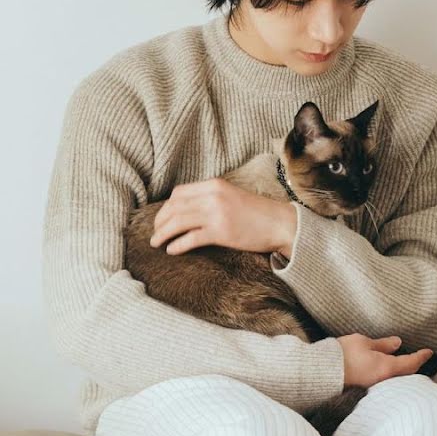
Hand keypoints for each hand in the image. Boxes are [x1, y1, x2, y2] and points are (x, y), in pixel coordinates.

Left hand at [150, 178, 297, 255]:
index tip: (163, 218)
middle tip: (155, 233)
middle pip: (174, 207)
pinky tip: (173, 250)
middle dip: (160, 221)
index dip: (166, 207)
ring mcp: (217, 213)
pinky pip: (190, 238)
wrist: (281, 223)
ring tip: (156, 243)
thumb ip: (212, 198)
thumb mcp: (233, 196)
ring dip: (162, 234)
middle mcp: (213, 196)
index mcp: (215, 185)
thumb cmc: (259, 213)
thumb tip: (188, 211)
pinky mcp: (221, 232)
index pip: (179, 193)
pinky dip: (177, 245)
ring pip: (178, 222)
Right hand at [339, 334, 434, 388]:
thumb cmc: (340, 355)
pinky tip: (386, 373)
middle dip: (413, 368)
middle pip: (404, 375)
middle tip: (420, 360)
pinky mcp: (362, 392)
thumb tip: (397, 343)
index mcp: (386, 368)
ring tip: (405, 366)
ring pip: (394, 381)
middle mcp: (382, 381)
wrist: (319, 373)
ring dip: (401, 373)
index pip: (410, 363)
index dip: (421, 357)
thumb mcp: (363, 343)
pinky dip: (389, 377)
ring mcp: (372, 388)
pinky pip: (382, 384)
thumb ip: (382, 344)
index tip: (429, 352)